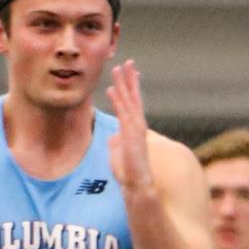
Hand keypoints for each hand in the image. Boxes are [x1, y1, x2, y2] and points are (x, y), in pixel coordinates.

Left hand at [104, 60, 155, 196]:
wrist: (136, 186)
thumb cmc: (128, 173)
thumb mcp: (118, 153)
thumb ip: (116, 142)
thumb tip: (113, 135)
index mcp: (134, 128)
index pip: (133, 103)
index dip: (130, 87)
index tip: (129, 73)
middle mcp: (137, 125)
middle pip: (133, 97)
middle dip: (129, 79)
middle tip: (127, 62)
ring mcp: (135, 129)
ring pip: (129, 101)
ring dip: (123, 84)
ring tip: (118, 68)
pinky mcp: (132, 135)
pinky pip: (123, 114)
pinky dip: (117, 101)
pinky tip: (111, 89)